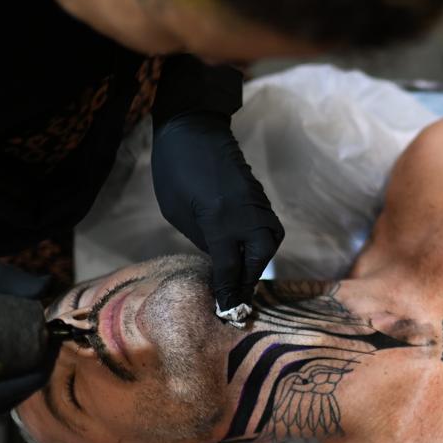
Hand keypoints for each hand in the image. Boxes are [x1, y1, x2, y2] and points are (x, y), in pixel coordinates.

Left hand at [151, 111, 283, 317]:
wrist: (194, 128)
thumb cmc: (174, 169)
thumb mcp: (177, 210)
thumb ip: (203, 238)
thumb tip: (221, 260)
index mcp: (220, 220)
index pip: (231, 268)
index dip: (229, 293)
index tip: (229, 315)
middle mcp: (245, 215)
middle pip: (258, 259)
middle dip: (248, 281)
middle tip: (236, 300)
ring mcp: (256, 205)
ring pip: (268, 245)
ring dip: (257, 264)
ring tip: (243, 280)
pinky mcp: (259, 198)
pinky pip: (266, 230)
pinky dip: (259, 247)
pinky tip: (248, 255)